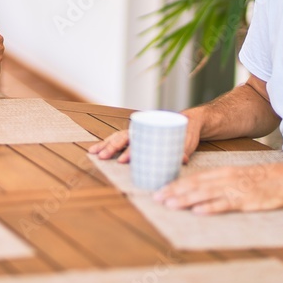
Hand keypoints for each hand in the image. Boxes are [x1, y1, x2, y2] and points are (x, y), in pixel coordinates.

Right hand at [89, 110, 203, 164]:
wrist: (189, 121)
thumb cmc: (188, 130)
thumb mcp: (189, 139)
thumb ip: (185, 148)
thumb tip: (181, 160)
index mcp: (153, 128)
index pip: (139, 140)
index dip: (131, 150)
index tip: (123, 160)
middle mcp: (143, 130)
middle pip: (124, 138)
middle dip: (112, 147)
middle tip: (102, 157)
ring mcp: (138, 134)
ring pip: (118, 138)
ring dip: (105, 145)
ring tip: (93, 153)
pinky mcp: (137, 140)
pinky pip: (120, 141)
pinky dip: (108, 145)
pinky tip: (98, 151)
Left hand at [153, 162, 282, 213]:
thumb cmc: (260, 180)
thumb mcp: (236, 176)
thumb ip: (218, 182)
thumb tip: (198, 190)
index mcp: (221, 172)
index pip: (193, 178)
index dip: (175, 185)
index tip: (159, 191)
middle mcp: (224, 179)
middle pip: (194, 185)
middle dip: (174, 192)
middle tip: (156, 199)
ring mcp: (233, 190)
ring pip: (205, 194)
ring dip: (186, 200)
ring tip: (170, 205)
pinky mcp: (244, 200)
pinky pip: (225, 204)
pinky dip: (211, 208)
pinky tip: (198, 212)